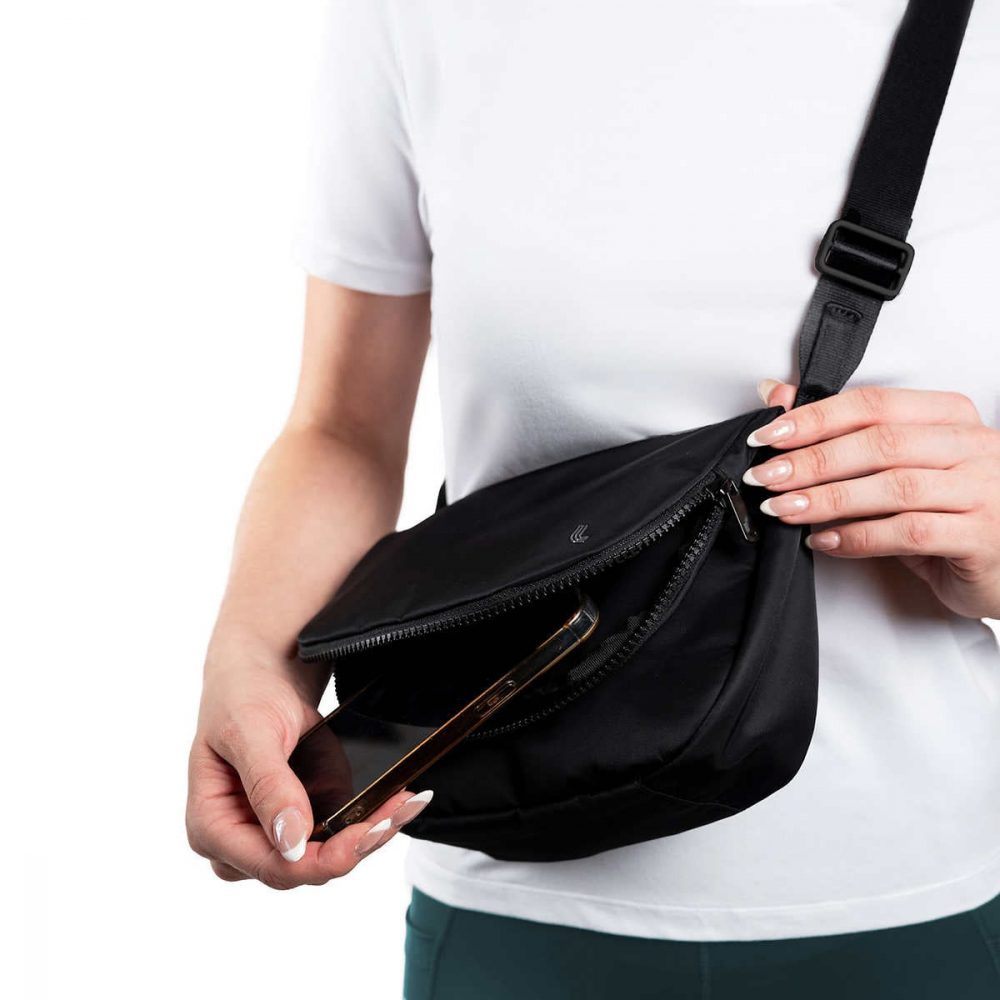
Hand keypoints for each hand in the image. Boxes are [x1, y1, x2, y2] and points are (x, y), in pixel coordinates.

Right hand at [186, 644, 430, 888]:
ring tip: (405, 805)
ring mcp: (278, 833)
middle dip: (354, 845)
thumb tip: (290, 842)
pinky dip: (373, 818)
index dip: (318, 862)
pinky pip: (342, 833)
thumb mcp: (251, 732)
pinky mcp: (307, 818)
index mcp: (211, 827)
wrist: (264, 674)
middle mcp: (242, 842)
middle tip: (395, 814)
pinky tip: (400, 802)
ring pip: (329, 856)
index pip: (270, 866)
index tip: (359, 836)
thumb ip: (269, 786)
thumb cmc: (243, 697)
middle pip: (304, 868)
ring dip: (371, 833)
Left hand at [744, 380, 999, 620]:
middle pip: (880, 443)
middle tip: (766, 477)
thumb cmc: (952, 510)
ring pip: (894, 487)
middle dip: (812, 461)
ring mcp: (983, 490)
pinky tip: (825, 541)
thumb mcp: (900, 467)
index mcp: (950, 417)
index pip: (873, 405)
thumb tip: (776, 394)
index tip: (768, 435)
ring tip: (784, 510)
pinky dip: (859, 537)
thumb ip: (843, 433)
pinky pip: (911, 533)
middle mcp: (972, 446)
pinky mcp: (982, 536)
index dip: (815, 418)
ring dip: (828, 499)